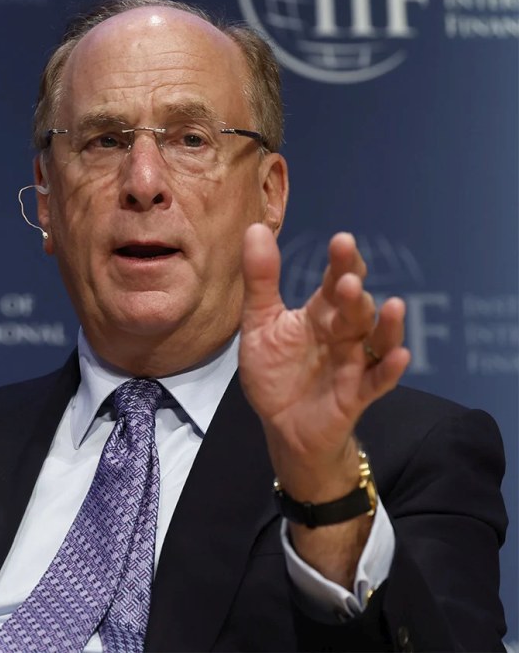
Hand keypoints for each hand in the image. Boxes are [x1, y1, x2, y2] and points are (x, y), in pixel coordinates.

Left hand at [239, 226, 408, 586]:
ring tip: (391, 306)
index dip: (341, 264)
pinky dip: (389, 368)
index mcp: (319, 315)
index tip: (342, 241)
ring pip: (377, 340)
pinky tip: (398, 355)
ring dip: (386, 325)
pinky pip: (378, 380)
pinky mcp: (356, 395)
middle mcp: (343, 334)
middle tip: (349, 278)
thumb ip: (261, 280)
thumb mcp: (259, 324)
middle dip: (355, 294)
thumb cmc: (275, 373)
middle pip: (356, 309)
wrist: (281, 427)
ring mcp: (354, 364)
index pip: (335, 283)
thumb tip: (255, 228)